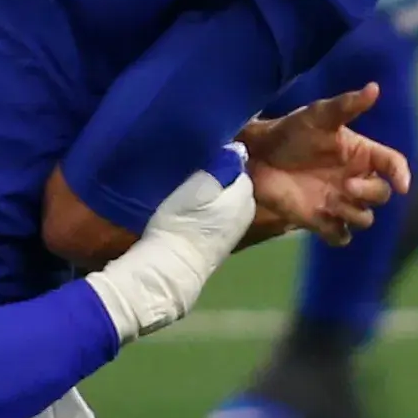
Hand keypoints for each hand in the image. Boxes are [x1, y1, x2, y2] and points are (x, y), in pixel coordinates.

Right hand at [86, 155, 257, 342]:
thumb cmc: (183, 221)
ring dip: (211, 194)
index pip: (238, 165)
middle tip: (191, 170)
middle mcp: (247, 212)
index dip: (220, 159)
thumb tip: (236, 149)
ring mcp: (235, 230)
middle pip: (233, 183)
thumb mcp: (200, 183)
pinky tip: (189, 210)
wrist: (170, 267)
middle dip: (218, 176)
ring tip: (187, 188)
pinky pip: (217, 215)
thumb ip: (221, 165)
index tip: (200, 156)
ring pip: (225, 199)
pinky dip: (207, 210)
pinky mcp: (220, 243)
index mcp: (246, 194)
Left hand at [238, 83, 409, 245]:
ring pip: (364, 218)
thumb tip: (374, 88)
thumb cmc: (291, 132)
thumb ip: (346, 105)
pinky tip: (323, 219)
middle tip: (346, 185)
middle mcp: (356, 179)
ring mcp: (339, 202)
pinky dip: (337, 232)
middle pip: (381, 194)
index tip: (402, 185)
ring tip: (332, 204)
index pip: (393, 164)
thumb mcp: (318, 115)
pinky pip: (341, 237)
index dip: (401, 174)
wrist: (258, 155)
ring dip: (354, 213)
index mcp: (361, 154)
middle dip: (370, 192)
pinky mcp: (321, 221)